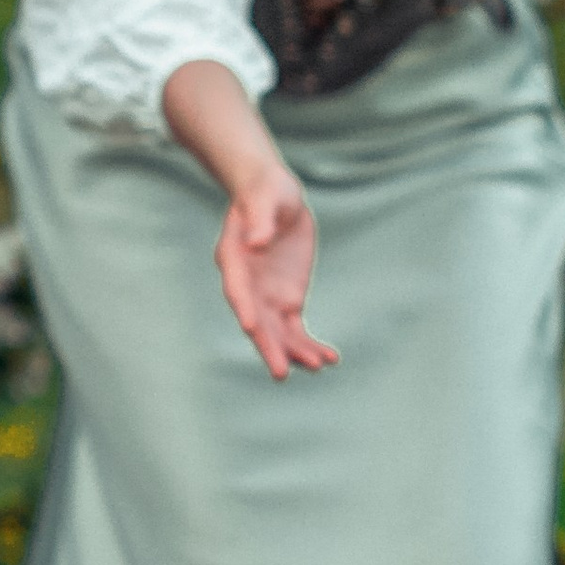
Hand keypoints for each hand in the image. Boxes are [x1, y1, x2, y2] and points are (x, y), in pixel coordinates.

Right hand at [213, 164, 338, 379]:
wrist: (275, 196)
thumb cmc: (265, 191)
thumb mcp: (266, 196)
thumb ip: (260, 219)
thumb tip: (256, 241)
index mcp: (234, 259)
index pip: (237, 289)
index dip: (244, 307)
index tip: (251, 327)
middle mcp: (247, 285)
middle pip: (256, 321)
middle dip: (269, 347)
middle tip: (282, 373)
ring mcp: (266, 296)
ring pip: (278, 332)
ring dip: (296, 351)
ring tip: (319, 365)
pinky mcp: (287, 300)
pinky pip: (296, 329)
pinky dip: (309, 344)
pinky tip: (329, 358)